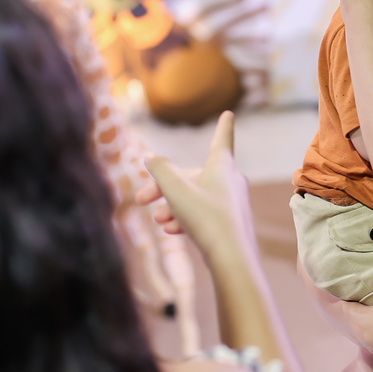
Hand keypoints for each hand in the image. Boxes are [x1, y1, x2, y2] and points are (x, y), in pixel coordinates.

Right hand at [135, 112, 254, 246]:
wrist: (232, 258)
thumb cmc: (206, 219)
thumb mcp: (176, 191)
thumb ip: (160, 170)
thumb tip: (149, 156)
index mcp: (222, 166)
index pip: (222, 138)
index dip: (223, 126)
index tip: (229, 113)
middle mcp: (231, 180)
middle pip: (193, 176)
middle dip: (165, 187)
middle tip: (140, 200)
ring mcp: (232, 202)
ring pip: (196, 197)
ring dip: (173, 206)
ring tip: (157, 221)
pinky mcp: (230, 223)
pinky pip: (205, 214)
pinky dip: (186, 218)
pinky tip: (170, 231)